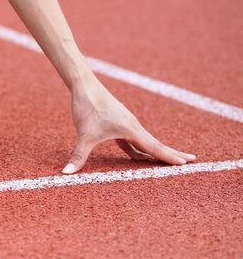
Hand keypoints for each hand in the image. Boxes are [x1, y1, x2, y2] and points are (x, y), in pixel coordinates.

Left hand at [62, 81, 195, 173]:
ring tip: (170, 161)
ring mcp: (127, 124)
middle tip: (192, 161)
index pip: (154, 147)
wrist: (84, 86)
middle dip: (172, 154)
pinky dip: (139, 149)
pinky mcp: (118, 123)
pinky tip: (139, 156)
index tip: (185, 163)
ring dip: (156, 152)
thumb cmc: (87, 107)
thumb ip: (78, 156)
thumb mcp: (83, 135)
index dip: (169, 156)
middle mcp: (133, 126)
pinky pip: (133, 140)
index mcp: (131, 129)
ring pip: (145, 142)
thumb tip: (66, 173)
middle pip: (156, 144)